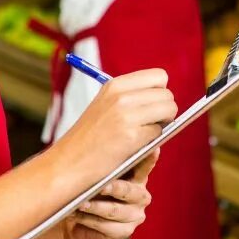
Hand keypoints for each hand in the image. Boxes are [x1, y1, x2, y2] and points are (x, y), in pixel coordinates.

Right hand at [51, 70, 175, 186]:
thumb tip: (166, 97)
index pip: (159, 76)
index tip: (150, 106)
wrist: (69, 162)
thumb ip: (132, 96)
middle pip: (167, 95)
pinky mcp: (131, 136)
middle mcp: (121, 95)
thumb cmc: (90, 137)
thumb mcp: (106, 105)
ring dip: (162, 125)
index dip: (160, 92)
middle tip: (149, 124)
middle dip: (165, 111)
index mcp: (115, 84)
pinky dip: (152, 141)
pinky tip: (134, 146)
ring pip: (169, 111)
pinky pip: (159, 133)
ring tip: (142, 135)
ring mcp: (126, 114)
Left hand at [62, 149, 158, 238]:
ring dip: (95, 207)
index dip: (150, 158)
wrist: (78, 217)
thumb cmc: (88, 188)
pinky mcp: (125, 230)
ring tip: (80, 203)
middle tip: (100, 187)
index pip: (145, 164)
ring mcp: (135, 214)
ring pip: (114, 210)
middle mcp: (140, 195)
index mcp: (137, 175)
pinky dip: (90, 220)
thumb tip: (93, 146)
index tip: (153, 149)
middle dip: (112, 188)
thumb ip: (101, 163)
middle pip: (128, 190)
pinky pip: (107, 226)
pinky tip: (79, 215)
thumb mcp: (94, 173)